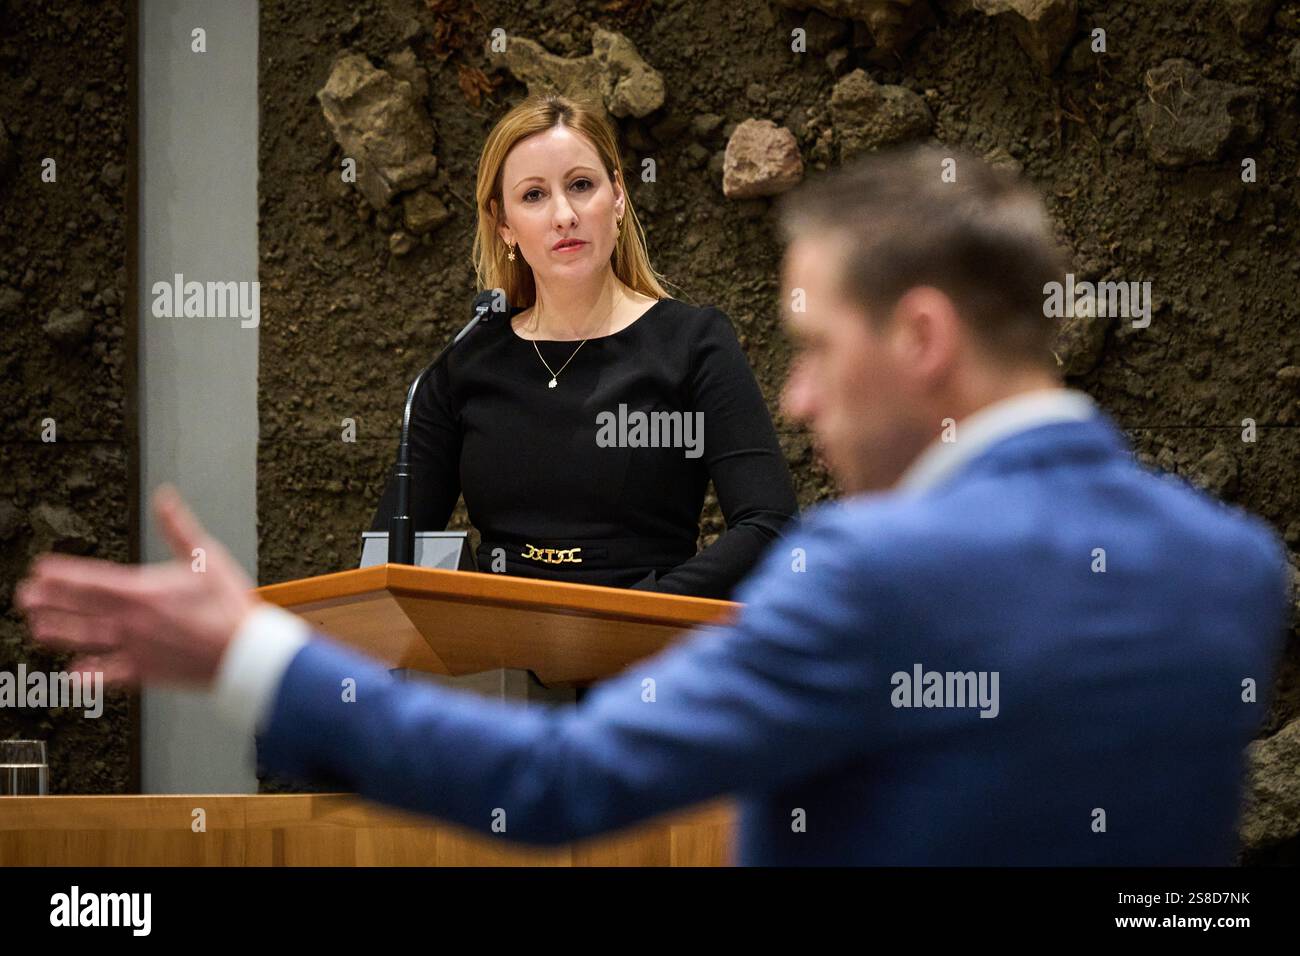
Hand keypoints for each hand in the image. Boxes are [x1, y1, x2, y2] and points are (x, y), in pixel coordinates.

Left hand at [15, 483, 259, 687]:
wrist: (245, 652)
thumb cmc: (229, 606)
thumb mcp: (206, 557)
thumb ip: (179, 527)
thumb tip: (164, 498)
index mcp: (142, 592)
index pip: (91, 580)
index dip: (62, 574)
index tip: (40, 569)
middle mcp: (132, 621)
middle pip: (81, 608)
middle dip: (50, 600)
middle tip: (25, 596)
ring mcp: (136, 648)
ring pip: (87, 639)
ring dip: (59, 632)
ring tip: (37, 628)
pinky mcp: (147, 671)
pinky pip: (110, 675)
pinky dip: (89, 675)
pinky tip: (72, 675)